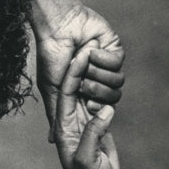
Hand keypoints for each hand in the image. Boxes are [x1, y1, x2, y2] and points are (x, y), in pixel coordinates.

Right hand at [29, 0, 124, 140]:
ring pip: (117, 83)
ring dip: (98, 74)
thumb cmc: (51, 57)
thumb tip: (52, 140)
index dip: (96, 110)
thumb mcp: (52, 91)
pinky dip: (103, 58)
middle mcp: (97, 80)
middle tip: (83, 82)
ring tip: (85, 62)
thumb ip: (55, 115)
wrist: (57, 28)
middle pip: (112, 99)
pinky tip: (91, 48)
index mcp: (83, 91)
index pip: (99, 110)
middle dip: (96, 92)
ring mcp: (106, 66)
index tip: (87, 105)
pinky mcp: (114, 50)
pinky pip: (117, 64)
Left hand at [55, 47, 121, 168]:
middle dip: (81, 66)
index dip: (72, 72)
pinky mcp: (97, 127)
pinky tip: (108, 73)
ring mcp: (84, 124)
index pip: (66, 94)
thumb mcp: (86, 159)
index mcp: (65, 128)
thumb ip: (92, 134)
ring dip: (92, 74)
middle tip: (89, 43)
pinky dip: (103, 87)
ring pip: (86, 92)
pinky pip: (99, 102)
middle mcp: (72, 123)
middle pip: (74, 88)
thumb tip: (103, 111)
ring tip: (98, 52)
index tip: (81, 52)